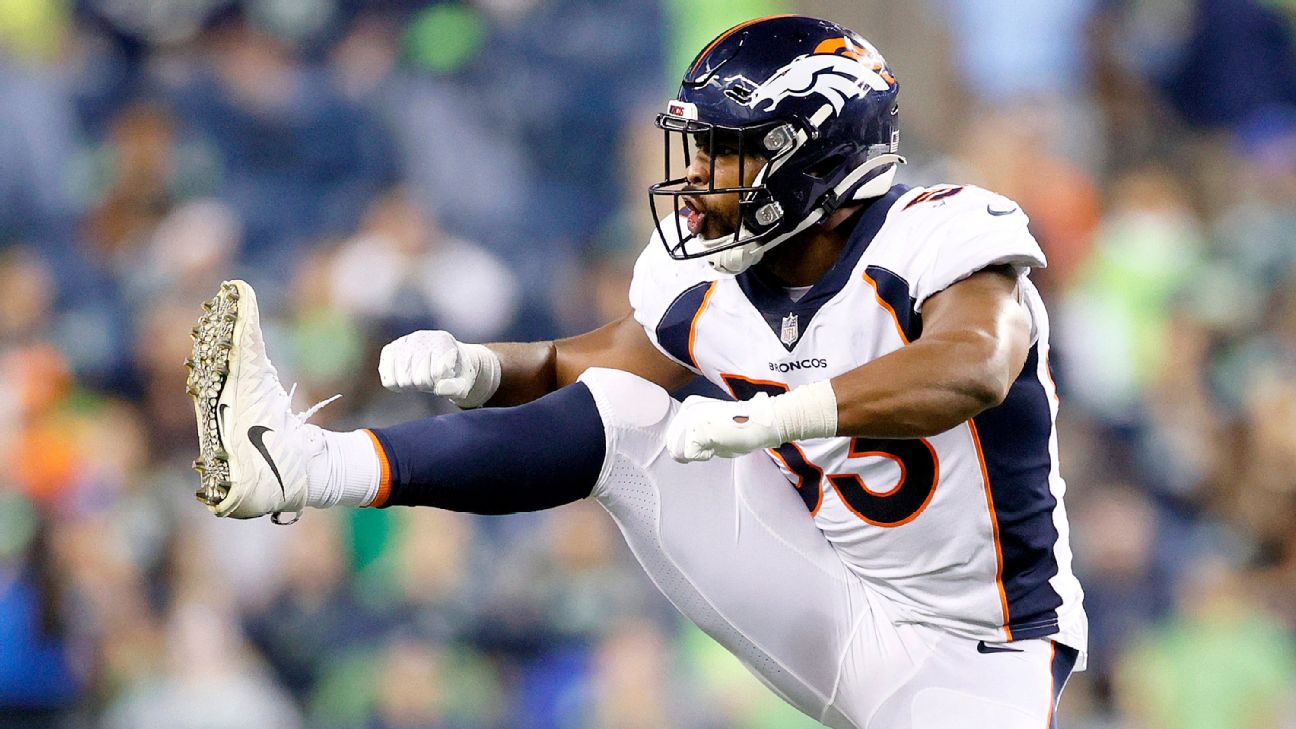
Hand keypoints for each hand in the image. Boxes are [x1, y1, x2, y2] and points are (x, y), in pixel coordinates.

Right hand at [378, 330, 499, 406]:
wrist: (444, 358)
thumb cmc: (455, 372)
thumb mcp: (463, 381)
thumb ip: (454, 387)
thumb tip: (439, 389)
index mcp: (443, 341)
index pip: (437, 374)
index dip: (441, 384)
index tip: (446, 377)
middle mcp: (421, 337)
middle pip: (418, 379)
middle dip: (427, 385)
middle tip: (433, 378)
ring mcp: (403, 342)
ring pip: (402, 381)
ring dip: (413, 386)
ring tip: (421, 377)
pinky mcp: (390, 350)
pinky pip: (388, 380)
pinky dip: (397, 385)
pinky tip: (407, 377)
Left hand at [665, 394, 784, 462]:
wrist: (760, 421)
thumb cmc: (746, 424)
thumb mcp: (717, 422)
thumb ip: (701, 432)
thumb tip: (688, 451)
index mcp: (691, 405)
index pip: (674, 433)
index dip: (682, 445)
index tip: (695, 449)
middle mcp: (688, 410)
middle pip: (672, 442)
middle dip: (685, 452)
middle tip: (705, 451)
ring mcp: (691, 420)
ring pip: (678, 449)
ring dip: (697, 453)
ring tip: (716, 445)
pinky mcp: (697, 432)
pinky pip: (689, 454)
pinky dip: (703, 456)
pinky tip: (717, 447)